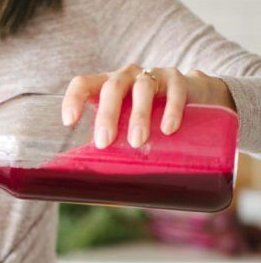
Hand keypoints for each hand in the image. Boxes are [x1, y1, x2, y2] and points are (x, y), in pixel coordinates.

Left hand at [61, 64, 235, 148]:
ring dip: (138, 115)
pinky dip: (171, 110)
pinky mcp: (178, 80)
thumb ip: (114, 145)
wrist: (191, 95)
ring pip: (142, 89)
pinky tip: (168, 129)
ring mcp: (153, 75)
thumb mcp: (127, 124)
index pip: (84, 84)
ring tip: (137, 141)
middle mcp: (127, 76)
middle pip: (112, 88)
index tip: (69, 122)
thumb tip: (101, 187)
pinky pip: (174, 91)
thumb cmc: (149, 115)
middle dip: (107, 115)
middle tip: (104, 142)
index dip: (74, 99)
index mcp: (107, 86)